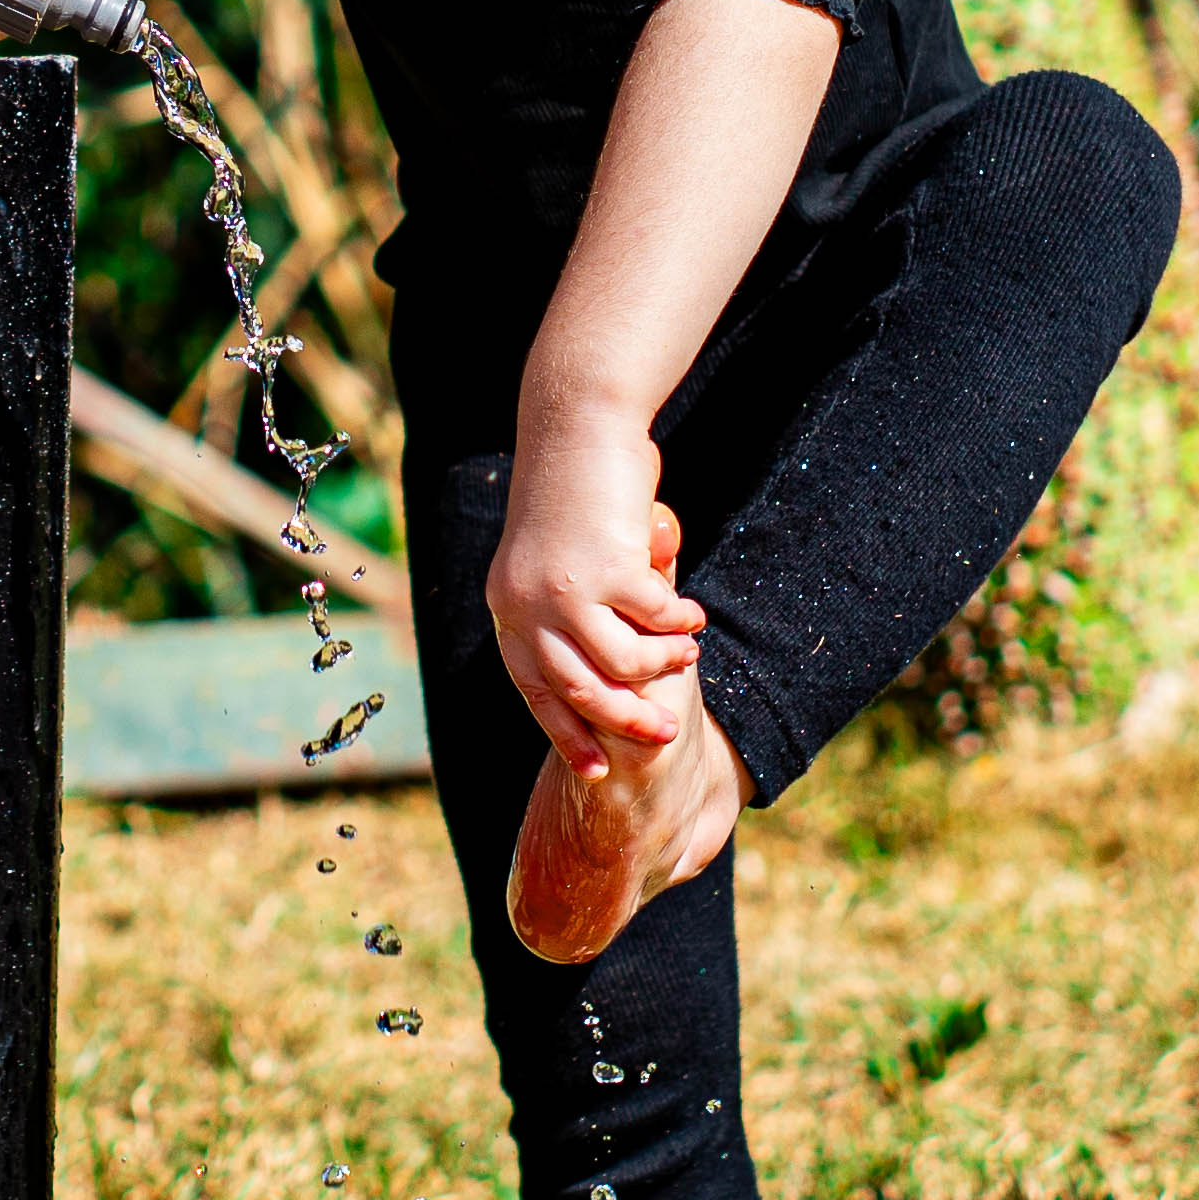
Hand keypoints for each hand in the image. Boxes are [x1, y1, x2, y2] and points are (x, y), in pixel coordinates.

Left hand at [483, 424, 705, 774]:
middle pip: (580, 689)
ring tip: (688, 653)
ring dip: (661, 664)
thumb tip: (604, 675)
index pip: (534, 689)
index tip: (597, 772)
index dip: (566, 733)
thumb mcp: (549, 558)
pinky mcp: (608, 569)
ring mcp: (566, 589)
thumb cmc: (570, 492)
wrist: (576, 427)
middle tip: (664, 734)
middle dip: (625, 721)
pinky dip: (676, 624)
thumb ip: (563, 611)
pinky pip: (653, 620)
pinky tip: (690, 618)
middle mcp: (527, 605)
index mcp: (507, 608)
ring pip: (622, 663)